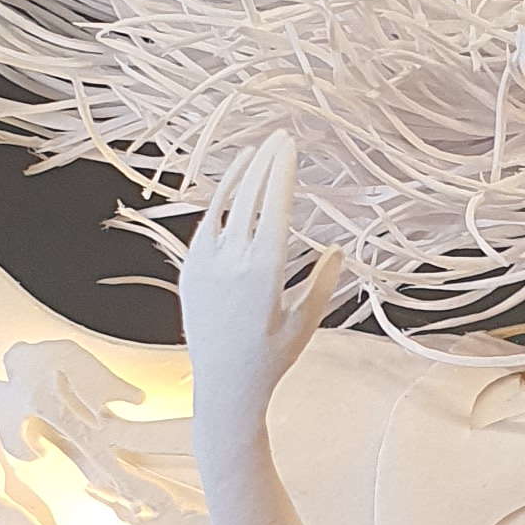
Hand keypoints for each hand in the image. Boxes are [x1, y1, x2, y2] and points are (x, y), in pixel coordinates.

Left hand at [177, 136, 339, 423]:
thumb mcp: (305, 323)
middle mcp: (231, 262)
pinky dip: (219, 202)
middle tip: (278, 138)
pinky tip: (231, 187)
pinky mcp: (189, 271)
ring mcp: (205, 264)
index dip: (281, 171)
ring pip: (224, 206)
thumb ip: (322, 284)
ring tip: (254, 152)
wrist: (222, 386)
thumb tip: (335, 250)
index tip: (288, 146)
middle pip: (249, 197)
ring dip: (239, 176)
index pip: (273, 205)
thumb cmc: (270, 359)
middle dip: (265, 163)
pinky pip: (206, 226)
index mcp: (264, 271)